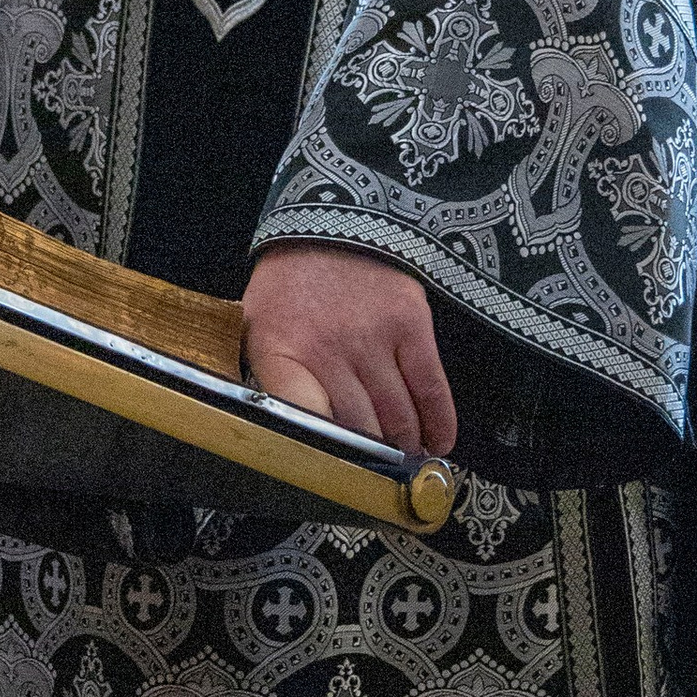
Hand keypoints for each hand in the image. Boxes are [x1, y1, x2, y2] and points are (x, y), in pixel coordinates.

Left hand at [242, 248, 455, 457]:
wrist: (330, 220)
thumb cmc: (290, 286)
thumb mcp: (257, 328)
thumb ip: (272, 378)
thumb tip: (284, 434)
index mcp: (280, 351)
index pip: (303, 421)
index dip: (323, 456)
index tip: (337, 476)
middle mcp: (328, 350)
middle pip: (358, 428)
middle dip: (371, 458)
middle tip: (379, 473)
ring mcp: (373, 338)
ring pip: (396, 414)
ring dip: (405, 444)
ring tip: (407, 457)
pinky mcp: (410, 324)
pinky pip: (429, 386)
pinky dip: (439, 421)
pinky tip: (439, 442)